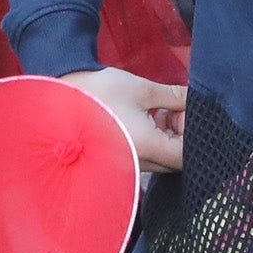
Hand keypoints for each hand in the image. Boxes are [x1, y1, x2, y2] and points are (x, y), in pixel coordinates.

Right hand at [68, 66, 189, 170]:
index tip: (185, 110)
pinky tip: (146, 117)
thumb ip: (174, 95)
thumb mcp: (141, 88)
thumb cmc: (97, 94)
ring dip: (167, 135)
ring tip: (158, 109)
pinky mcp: (121, 159)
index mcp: (147, 146)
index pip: (187, 154)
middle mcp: (139, 162)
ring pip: (163, 157)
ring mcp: (129, 164)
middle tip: (174, 107)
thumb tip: (194, 98)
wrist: (58, 101)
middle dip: (182, 132)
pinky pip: (148, 155)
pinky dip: (154, 139)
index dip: (193, 132)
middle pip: (177, 157)